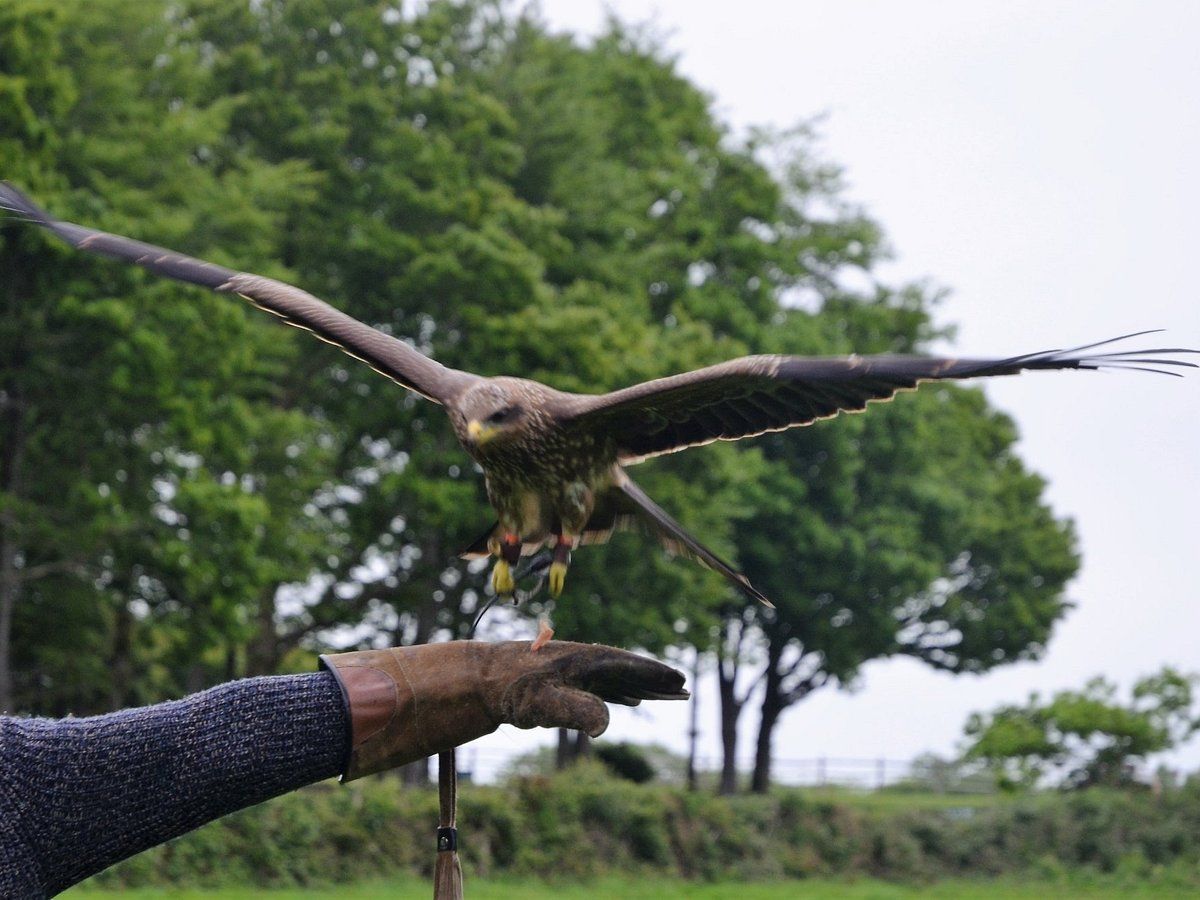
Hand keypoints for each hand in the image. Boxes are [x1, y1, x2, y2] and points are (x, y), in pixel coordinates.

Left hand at [320, 640, 687, 779]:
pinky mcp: (554, 680)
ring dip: (638, 686)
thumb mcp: (541, 705)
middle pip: (625, 669)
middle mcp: (579, 660)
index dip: (654, 674)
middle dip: (653, 679)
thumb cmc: (506, 690)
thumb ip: (575, 712)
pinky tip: (621, 702)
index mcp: (582, 659)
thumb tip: (608, 724)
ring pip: (612, 677)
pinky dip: (616, 691)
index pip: (628, 665)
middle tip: (682, 687)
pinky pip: (595, 684)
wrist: (473, 678)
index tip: (679, 680)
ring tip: (662, 695)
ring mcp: (567, 669)